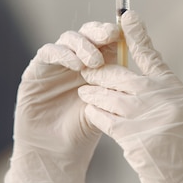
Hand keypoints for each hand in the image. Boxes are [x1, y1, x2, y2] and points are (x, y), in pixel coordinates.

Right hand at [5, 22, 119, 182]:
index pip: (107, 38)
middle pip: (88, 32)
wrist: (58, 151)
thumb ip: (120, 83)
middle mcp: (77, 58)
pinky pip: (48, 52)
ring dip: (84, 45)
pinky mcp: (36, 70)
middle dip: (99, 31)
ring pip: (69, 38)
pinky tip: (76, 66)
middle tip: (110, 35)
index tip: (126, 31)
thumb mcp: (110, 103)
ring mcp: (56, 63)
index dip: (115, 31)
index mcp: (98, 63)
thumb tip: (146, 65)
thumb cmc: (87, 128)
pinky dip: (63, 54)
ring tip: (95, 61)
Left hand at [79, 11, 182, 182]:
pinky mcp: (135, 140)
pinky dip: (96, 114)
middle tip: (87, 68)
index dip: (137, 34)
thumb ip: (164, 97)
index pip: (152, 56)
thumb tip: (140, 85)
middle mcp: (163, 100)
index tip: (126, 16)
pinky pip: (106, 121)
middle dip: (101, 71)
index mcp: (177, 91)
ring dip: (93, 94)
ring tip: (84, 91)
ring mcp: (149, 119)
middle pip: (123, 76)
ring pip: (110, 98)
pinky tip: (91, 112)